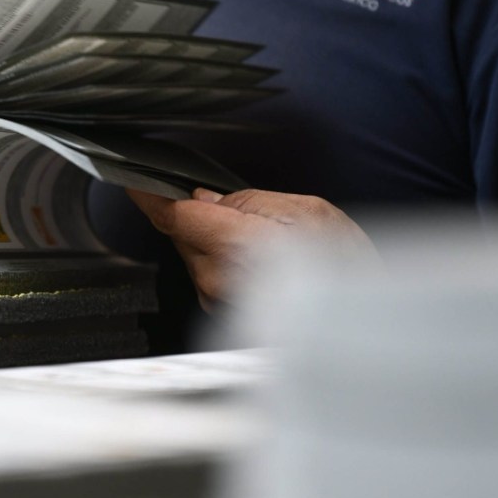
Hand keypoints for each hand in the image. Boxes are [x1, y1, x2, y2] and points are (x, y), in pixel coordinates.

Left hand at [127, 187, 376, 310]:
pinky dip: (223, 257)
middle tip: (245, 211)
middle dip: (199, 213)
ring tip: (266, 241)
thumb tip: (207, 200)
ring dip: (214, 237)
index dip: (149, 194)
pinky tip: (259, 259)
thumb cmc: (348, 269)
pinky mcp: (223, 312)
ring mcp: (219, 301)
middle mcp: (219, 281)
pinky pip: (208, 272)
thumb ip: (248, 203)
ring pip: (194, 252)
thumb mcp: (306, 212)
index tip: (130, 177)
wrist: (367, 319)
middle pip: (183, 232)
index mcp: (238, 248)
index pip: (174, 216)